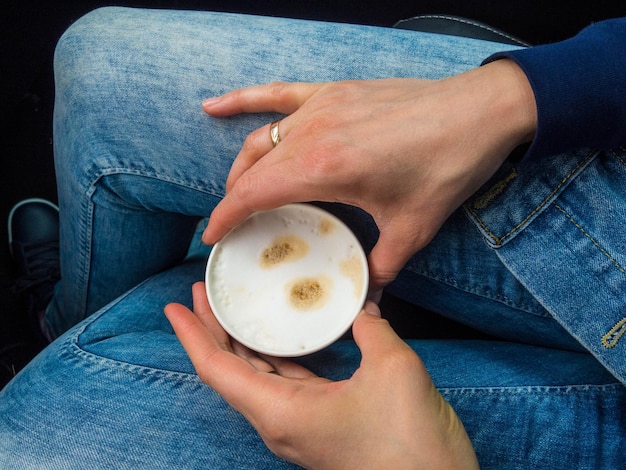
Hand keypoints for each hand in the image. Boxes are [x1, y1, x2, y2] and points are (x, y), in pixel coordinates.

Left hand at [165, 283, 478, 468]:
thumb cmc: (410, 445)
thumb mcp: (392, 369)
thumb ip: (370, 328)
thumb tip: (363, 306)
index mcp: (281, 412)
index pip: (217, 370)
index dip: (192, 335)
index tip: (173, 306)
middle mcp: (279, 422)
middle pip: (230, 372)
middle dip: (212, 330)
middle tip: (202, 291)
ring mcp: (298, 426)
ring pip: (255, 378)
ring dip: (240, 342)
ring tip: (232, 307)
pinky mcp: (318, 425)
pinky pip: (284, 384)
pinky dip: (273, 356)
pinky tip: (280, 336)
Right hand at [202, 59, 535, 291]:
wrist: (479, 112)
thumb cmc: (446, 166)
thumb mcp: (413, 228)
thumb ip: (382, 266)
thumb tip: (370, 297)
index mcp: (324, 167)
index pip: (254, 193)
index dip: (226, 217)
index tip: (211, 238)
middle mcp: (313, 132)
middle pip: (251, 168)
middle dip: (234, 199)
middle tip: (233, 226)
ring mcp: (321, 106)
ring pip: (261, 137)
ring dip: (243, 166)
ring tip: (237, 190)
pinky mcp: (334, 91)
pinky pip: (278, 93)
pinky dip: (243, 99)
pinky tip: (213, 105)